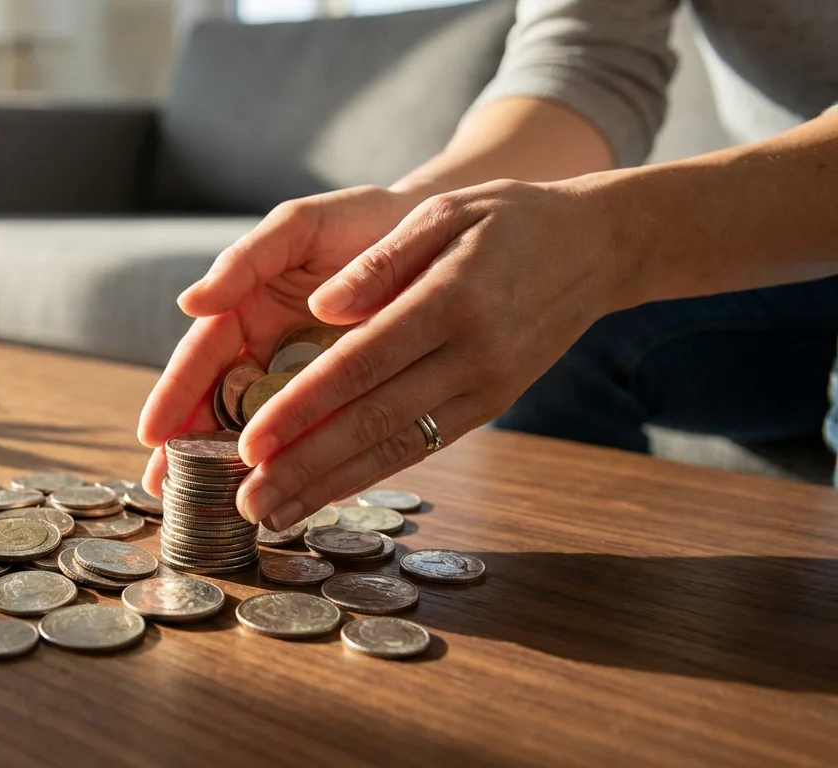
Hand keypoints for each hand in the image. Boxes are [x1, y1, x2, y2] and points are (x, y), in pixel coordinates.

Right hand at [137, 185, 418, 494]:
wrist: (436, 231)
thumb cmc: (358, 222)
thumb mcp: (298, 227)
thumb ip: (245, 259)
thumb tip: (190, 303)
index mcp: (245, 307)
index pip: (200, 356)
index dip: (175, 394)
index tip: (153, 434)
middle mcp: (267, 347)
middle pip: (217, 402)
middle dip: (188, 445)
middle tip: (162, 487)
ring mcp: (303, 375)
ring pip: (259, 425)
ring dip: (230, 463)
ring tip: (207, 503)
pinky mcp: (343, 394)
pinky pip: (314, 431)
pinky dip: (294, 461)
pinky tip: (280, 492)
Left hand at [237, 178, 639, 528]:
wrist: (599, 247)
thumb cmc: (508, 218)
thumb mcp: (445, 211)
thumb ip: (380, 260)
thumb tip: (320, 307)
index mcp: (452, 299)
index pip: (362, 364)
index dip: (303, 407)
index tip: (252, 441)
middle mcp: (473, 354)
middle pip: (374, 421)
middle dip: (305, 467)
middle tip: (247, 501)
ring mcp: (486, 387)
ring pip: (397, 447)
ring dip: (331, 486)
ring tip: (273, 515)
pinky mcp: (490, 405)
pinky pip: (422, 446)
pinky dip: (370, 474)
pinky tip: (326, 493)